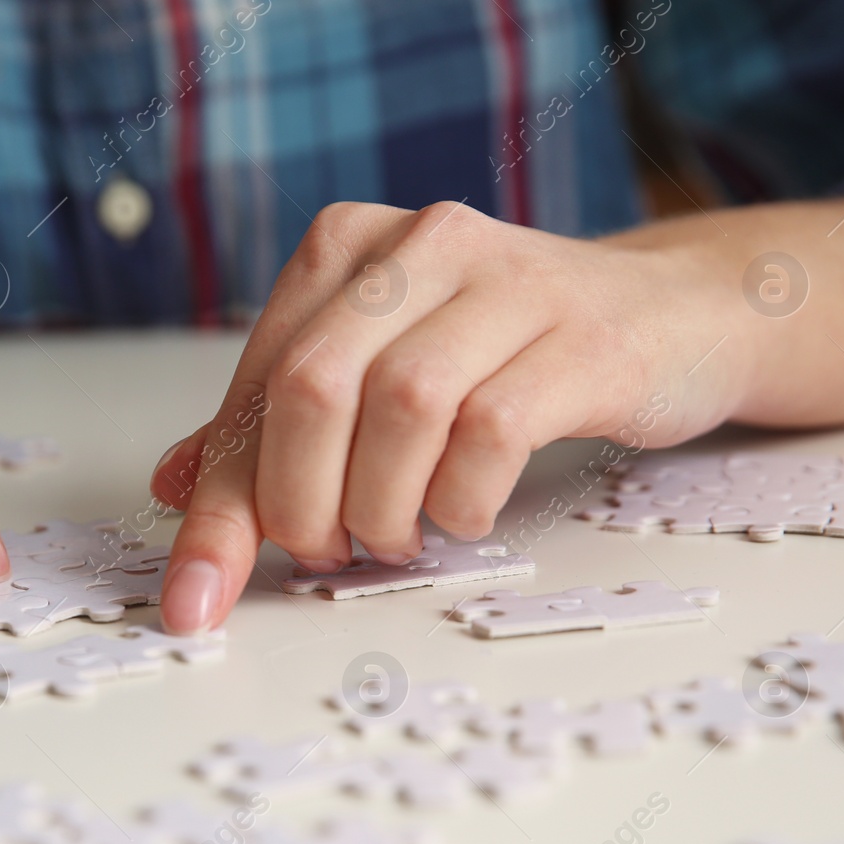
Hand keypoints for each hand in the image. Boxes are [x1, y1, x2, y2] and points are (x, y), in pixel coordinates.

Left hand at [150, 200, 754, 633]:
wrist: (671, 317)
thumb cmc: (505, 354)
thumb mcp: (381, 368)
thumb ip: (278, 423)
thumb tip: (172, 489)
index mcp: (347, 248)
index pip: (256, 384)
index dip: (220, 504)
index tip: (194, 599)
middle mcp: (420, 244)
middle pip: (313, 389)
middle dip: (299, 504)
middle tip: (325, 553)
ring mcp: (509, 280)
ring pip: (401, 408)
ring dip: (383, 506)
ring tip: (395, 537)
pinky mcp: (584, 337)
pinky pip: (493, 430)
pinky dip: (461, 497)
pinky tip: (463, 513)